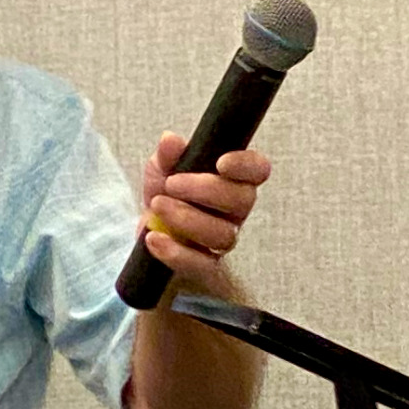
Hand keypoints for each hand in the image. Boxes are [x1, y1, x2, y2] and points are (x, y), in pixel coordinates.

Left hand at [135, 137, 269, 289]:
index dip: (246, 166)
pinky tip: (154, 239)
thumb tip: (171, 141)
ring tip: (157, 206)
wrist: (150, 236)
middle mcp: (235, 212)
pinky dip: (176, 253)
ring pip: (223, 235)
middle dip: (205, 189)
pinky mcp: (207, 268)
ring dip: (186, 218)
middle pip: (241, 200)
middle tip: (171, 184)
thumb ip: (167, 155)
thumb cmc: (166, 197)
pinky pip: (203, 265)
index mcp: (233, 181)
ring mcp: (223, 241)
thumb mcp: (161, 170)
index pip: (257, 170)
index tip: (221, 163)